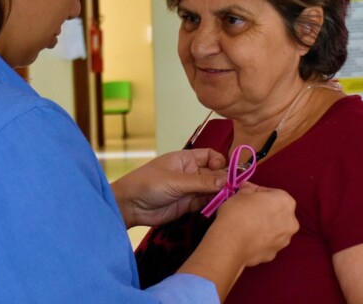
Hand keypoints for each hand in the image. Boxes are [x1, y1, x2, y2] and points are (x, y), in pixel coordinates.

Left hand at [111, 148, 226, 227]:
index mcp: (186, 159)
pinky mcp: (188, 205)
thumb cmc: (149, 184)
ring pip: (211, 189)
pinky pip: (205, 202)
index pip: (210, 156)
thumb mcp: (176, 181)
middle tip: (232, 188)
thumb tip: (226, 180)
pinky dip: (213, 203)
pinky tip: (221, 205)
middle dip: (223, 179)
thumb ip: (201, 182)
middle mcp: (191, 173)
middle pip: (214, 173)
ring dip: (220, 193)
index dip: (219, 161)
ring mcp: (190, 189)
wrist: (130, 206)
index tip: (224, 170)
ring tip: (229, 198)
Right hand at [177, 184, 297, 300]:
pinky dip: (260, 240)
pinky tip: (247, 238)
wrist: (230, 243)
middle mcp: (291, 222)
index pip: (273, 193)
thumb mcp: (241, 193)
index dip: (259, 193)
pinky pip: (267, 243)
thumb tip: (248, 188)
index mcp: (286, 202)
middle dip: (265, 211)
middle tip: (248, 210)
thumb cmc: (238, 213)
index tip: (248, 196)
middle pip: (278, 212)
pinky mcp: (273, 254)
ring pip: (275, 229)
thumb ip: (249, 189)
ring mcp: (283, 241)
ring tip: (247, 226)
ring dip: (265, 226)